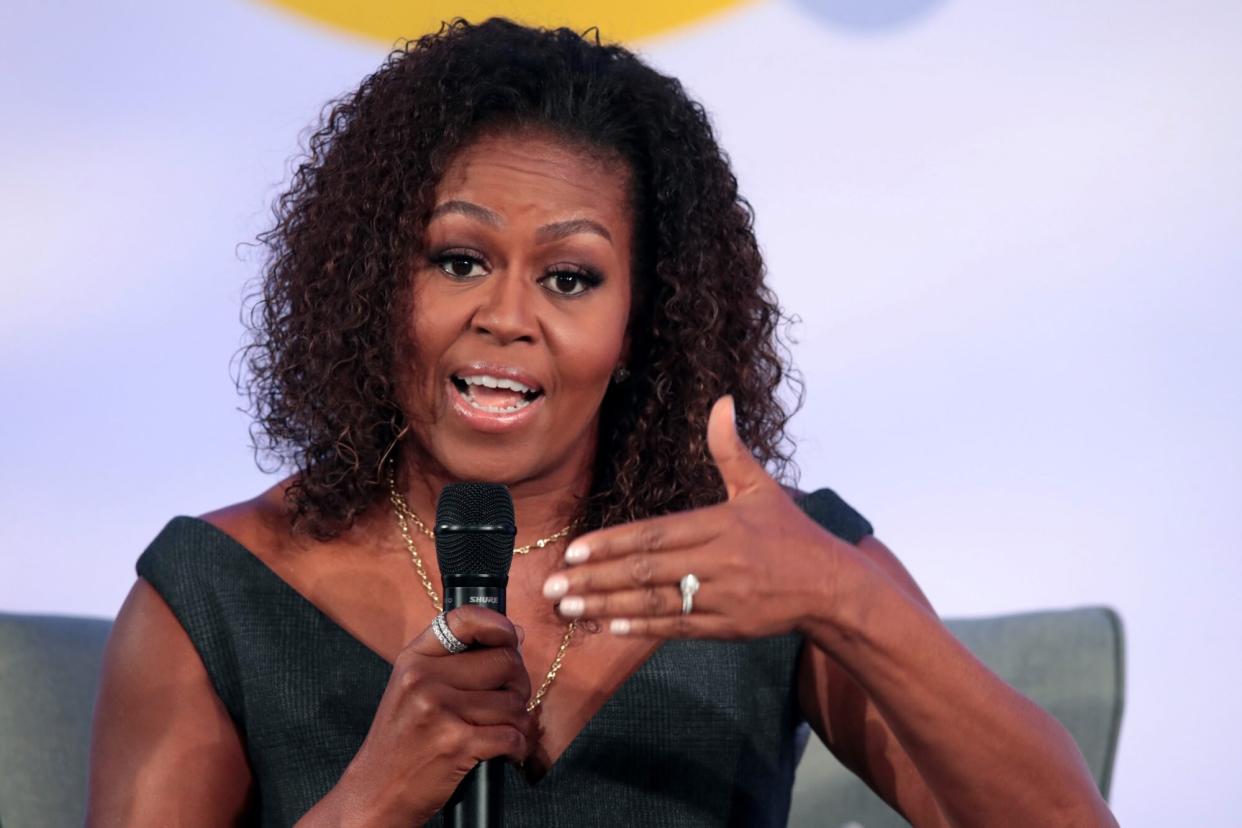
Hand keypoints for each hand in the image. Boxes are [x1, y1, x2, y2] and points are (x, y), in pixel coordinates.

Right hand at [346, 607, 532, 822]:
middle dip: (518, 684)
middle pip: (504, 662)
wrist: (375, 792)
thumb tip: (516, 634)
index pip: (464, 619)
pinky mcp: (456, 744)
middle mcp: (424, 679)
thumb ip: (456, 659)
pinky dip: (518, 747)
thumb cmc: (402, 740)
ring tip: (505, 731)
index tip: (511, 638)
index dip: (498, 625)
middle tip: (510, 702)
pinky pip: (512, 735)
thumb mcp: (412, 687)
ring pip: (513, 703)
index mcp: (415, 659)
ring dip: (520, 721)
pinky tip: (508, 752)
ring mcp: (440, 711)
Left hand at [542, 395, 842, 638]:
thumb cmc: (791, 535)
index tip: (574, 551)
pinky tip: (609, 627)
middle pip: (646, 571)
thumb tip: (721, 402)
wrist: (831, 587)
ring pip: (655, 603)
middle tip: (553, 585)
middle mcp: (717, 562)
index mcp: (720, 524)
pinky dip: (642, 628)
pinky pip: (677, 628)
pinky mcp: (727, 627)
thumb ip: (730, 450)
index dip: (612, 544)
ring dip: (607, 607)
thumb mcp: (761, 487)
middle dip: (595, 579)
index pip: (654, 534)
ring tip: (569, 609)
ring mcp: (722, 598)